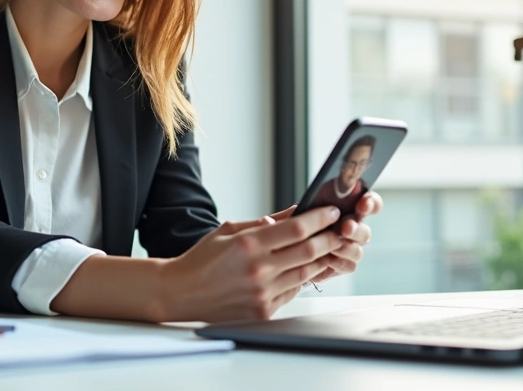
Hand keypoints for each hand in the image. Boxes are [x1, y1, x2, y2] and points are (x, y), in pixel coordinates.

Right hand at [157, 206, 343, 322]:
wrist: (181, 293)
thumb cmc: (202, 260)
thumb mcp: (230, 230)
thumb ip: (264, 222)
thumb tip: (296, 212)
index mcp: (248, 245)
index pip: (296, 229)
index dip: (319, 219)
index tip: (331, 212)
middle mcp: (258, 270)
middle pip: (309, 251)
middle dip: (330, 238)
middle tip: (341, 229)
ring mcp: (262, 293)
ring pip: (306, 273)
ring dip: (321, 259)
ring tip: (329, 248)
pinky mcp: (263, 311)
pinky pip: (292, 292)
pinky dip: (300, 279)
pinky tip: (302, 269)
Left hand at [309, 192, 381, 283]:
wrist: (287, 245)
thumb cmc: (300, 220)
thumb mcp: (307, 205)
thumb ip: (321, 198)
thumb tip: (329, 190)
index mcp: (350, 209)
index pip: (370, 203)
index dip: (371, 203)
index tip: (364, 203)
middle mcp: (354, 228)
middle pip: (365, 231)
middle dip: (356, 229)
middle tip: (345, 227)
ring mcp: (350, 247)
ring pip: (358, 250)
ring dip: (348, 248)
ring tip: (334, 247)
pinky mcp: (343, 264)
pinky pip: (350, 266)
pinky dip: (340, 262)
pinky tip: (329, 259)